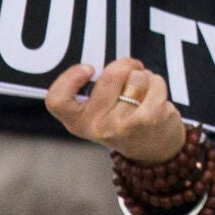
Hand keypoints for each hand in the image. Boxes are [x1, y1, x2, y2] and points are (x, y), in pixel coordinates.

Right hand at [45, 58, 187, 164]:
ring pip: (137, 76)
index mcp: (77, 121)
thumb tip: (109, 64)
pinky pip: (155, 83)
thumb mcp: (100, 112)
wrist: (153, 150)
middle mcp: (95, 126)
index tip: (88, 69)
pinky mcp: (146, 120)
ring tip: (143, 95)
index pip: (57, 100)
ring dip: (145, 78)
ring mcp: (120, 125)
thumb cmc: (125, 120)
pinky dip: (158, 85)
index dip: (69, 78)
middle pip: (112, 74)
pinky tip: (156, 100)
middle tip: (131, 72)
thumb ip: (95, 89)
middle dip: (127, 65)